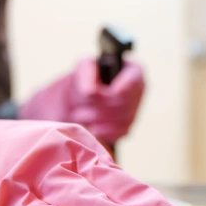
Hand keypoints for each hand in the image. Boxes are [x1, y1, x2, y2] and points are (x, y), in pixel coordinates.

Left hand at [19, 58, 144, 143]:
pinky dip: (96, 132)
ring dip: (91, 121)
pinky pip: (114, 135)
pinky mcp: (125, 130)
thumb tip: (90, 92)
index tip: (87, 95)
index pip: (132, 83)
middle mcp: (138, 91)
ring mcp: (134, 111)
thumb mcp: (80, 69)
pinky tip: (88, 126)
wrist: (67, 103)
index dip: (109, 92)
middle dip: (93, 108)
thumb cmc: (75, 82)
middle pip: (120, 105)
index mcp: (134, 72)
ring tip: (79, 115)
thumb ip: (86, 75)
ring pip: (116, 122)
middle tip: (76, 108)